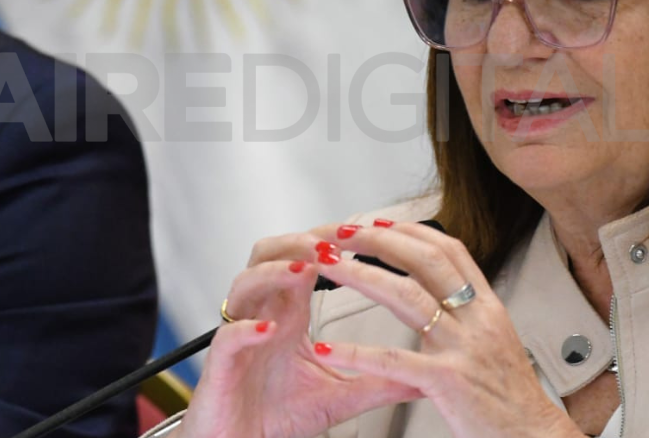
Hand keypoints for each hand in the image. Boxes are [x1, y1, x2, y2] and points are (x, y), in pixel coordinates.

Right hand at [173, 228, 422, 437]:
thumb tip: (426, 376)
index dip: (327, 241)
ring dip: (273, 273)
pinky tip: (268, 329)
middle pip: (268, 255)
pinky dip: (246, 328)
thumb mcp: (340, 395)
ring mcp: (239, 335)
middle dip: (299, 241)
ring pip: (244, 284)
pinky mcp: (221, 365)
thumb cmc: (278, 415)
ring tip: (304, 271)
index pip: (303, 259)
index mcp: (287, 313)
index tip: (361, 233)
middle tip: (331, 241)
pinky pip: (228, 336)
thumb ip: (380, 380)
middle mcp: (261, 314)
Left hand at [309, 221, 582, 437]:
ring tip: (330, 266)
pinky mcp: (447, 381)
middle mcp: (476, 320)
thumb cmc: (511, 398)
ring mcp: (462, 348)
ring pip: (406, 296)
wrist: (535, 436)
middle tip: (343, 234)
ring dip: (361, 276)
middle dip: (379, 241)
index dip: (412, 232)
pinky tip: (327, 347)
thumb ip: (467, 316)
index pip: (450, 251)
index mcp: (487, 308)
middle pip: (424, 261)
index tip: (380, 224)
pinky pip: (391, 361)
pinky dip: (355, 353)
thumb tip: (438, 294)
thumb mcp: (495, 342)